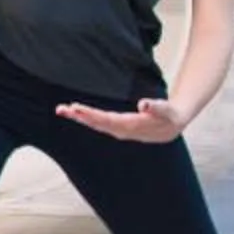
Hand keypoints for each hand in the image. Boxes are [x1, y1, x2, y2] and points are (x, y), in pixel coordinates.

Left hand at [55, 97, 187, 142]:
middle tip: (61, 109)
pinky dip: (86, 118)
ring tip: (61, 110)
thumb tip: (144, 104)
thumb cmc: (169, 116)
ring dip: (78, 117)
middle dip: (79, 116)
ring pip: (94, 124)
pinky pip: (98, 123)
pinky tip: (75, 113)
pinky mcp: (117, 127)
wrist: (172, 128)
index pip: (106, 120)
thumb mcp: (166, 111)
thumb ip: (156, 107)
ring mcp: (117, 130)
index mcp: (130, 126)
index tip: (77, 108)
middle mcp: (120, 130)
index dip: (91, 115)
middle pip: (96, 123)